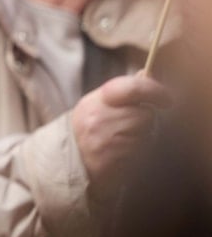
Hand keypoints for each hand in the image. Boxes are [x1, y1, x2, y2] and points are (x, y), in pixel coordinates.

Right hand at [71, 74, 170, 198]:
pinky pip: (140, 151)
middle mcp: (99, 118)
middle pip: (144, 114)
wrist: (68, 161)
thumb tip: (147, 75)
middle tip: (134, 127)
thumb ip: (122, 92)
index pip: (133, 88)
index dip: (155, 91)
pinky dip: (137, 152)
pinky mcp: (113, 159)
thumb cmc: (89, 131)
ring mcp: (105, 139)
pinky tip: (123, 153)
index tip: (166, 99)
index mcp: (96, 101)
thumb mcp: (98, 105)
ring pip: (145, 134)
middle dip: (146, 121)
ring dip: (143, 137)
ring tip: (125, 141)